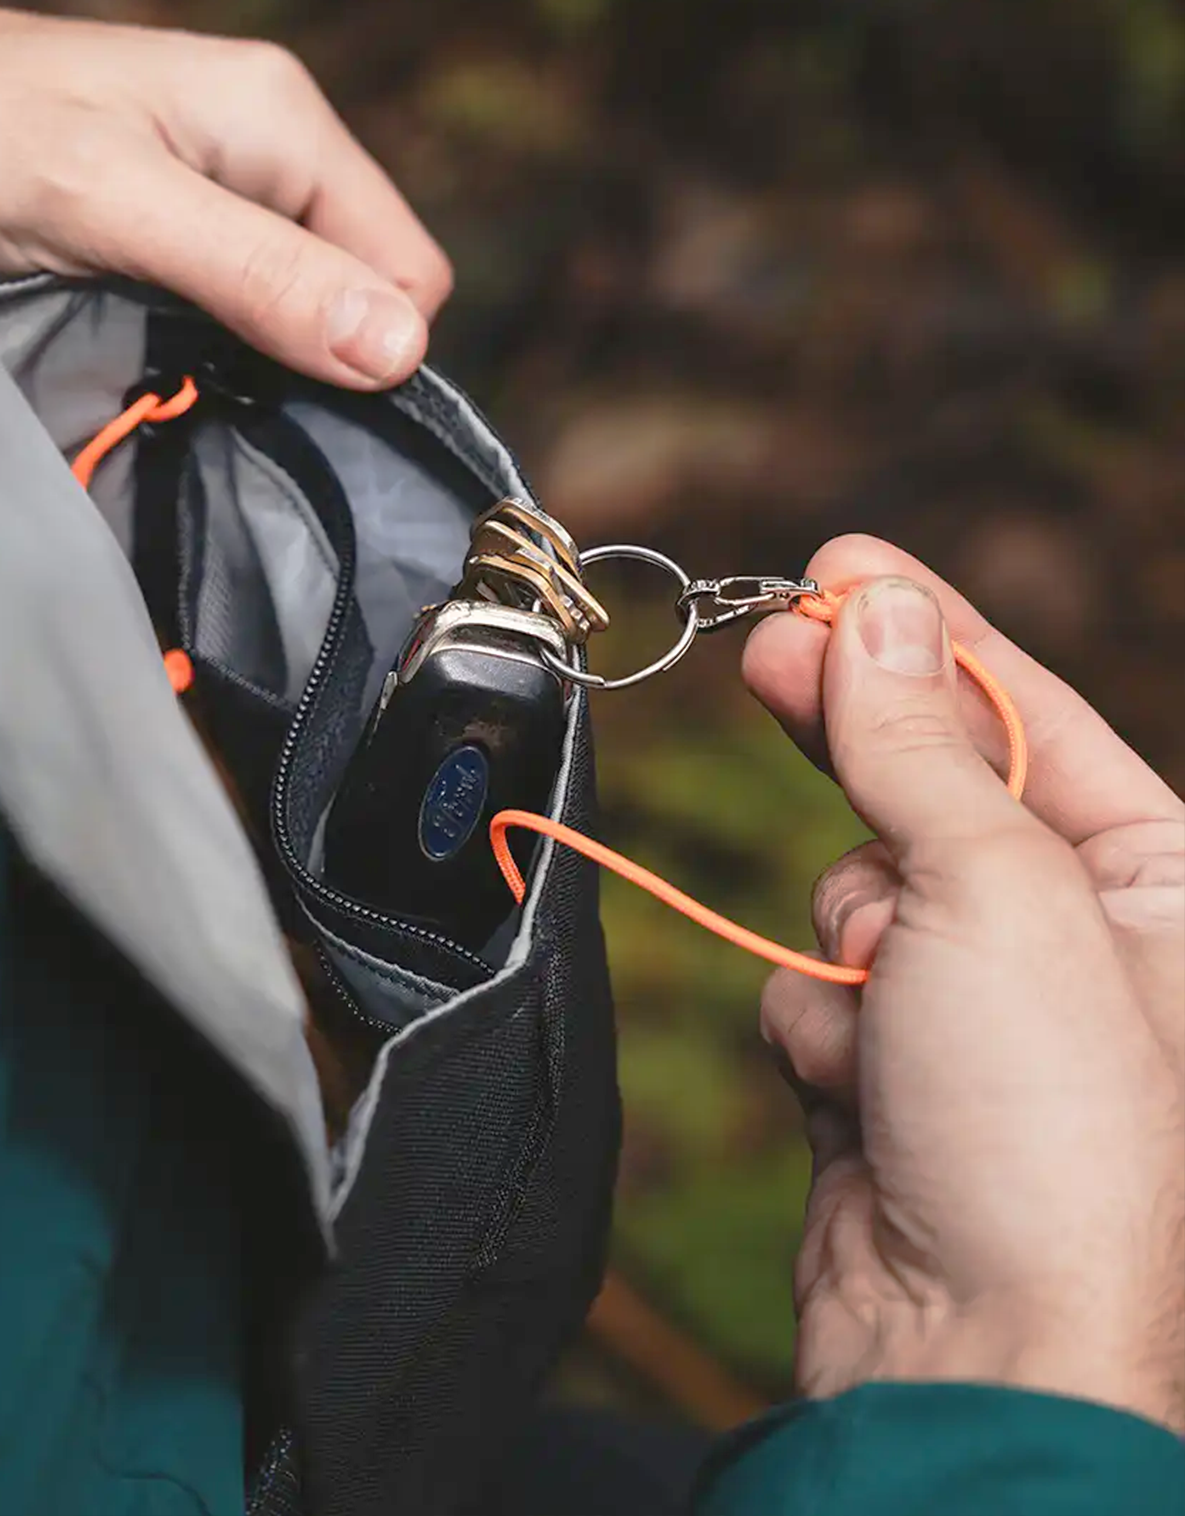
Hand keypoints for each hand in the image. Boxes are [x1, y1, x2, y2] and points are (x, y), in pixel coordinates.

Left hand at [0, 0, 450, 388]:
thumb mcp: (114, 202)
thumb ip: (258, 273)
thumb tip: (399, 353)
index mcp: (281, 123)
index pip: (408, 273)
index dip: (372, 350)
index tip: (293, 402)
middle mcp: (264, 163)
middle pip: (359, 301)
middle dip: (318, 365)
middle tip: (222, 398)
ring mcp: (215, 209)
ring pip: (299, 323)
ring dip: (261, 373)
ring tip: (181, 389)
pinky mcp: (165, 253)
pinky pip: (237, 328)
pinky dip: (214, 366)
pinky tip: (161, 378)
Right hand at [741, 535, 1184, 1431]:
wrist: (970, 1349)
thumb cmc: (1044, 1130)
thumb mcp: (993, 892)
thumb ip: (920, 743)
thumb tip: (874, 612)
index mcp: (1159, 881)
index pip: (1026, 711)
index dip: (925, 629)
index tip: (835, 563)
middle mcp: (1076, 934)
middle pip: (930, 780)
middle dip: (850, 730)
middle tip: (767, 643)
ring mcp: (977, 1001)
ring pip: (851, 885)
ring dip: (846, 938)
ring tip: (887, 1020)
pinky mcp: (892, 1062)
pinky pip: (813, 981)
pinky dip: (815, 1022)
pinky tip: (858, 1087)